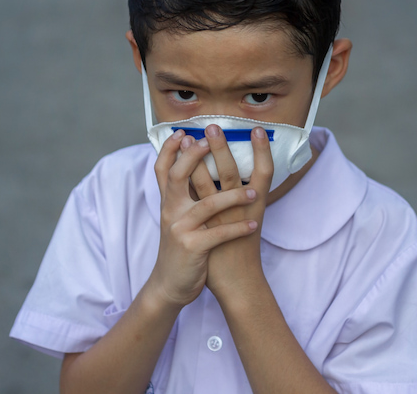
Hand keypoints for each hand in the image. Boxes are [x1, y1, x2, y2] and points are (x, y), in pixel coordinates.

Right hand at [146, 129, 258, 308]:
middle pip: (177, 176)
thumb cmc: (182, 247)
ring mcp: (180, 229)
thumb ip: (185, 196)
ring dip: (233, 197)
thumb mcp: (176, 218)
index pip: (162, 169)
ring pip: (207, 205)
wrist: (170, 284)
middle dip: (194, 155)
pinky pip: (219, 235)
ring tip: (253, 195)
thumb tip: (201, 171)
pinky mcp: (192, 248)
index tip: (182, 132)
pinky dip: (238, 230)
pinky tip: (254, 226)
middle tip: (211, 138)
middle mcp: (170, 211)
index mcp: (168, 202)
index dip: (169, 149)